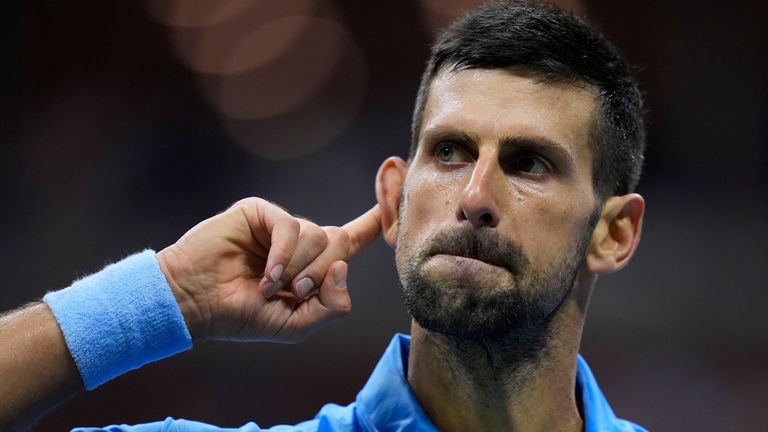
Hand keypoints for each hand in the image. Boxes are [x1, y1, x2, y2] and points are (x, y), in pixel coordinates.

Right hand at [156, 197, 380, 342]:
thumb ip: (332, 306)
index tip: (396, 194)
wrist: (196, 303)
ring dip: (299, 269)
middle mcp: (301, 242)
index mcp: (313, 265)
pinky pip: (291, 227)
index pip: (353, 238)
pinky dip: (283, 256)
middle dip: (322, 273)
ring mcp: (281, 226)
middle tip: (295, 292)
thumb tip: (343, 266)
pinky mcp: (260, 213)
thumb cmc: (242, 316)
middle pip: (340, 241)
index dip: (376, 220)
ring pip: (318, 236)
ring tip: (270, 286)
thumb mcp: (298, 324)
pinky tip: (266, 276)